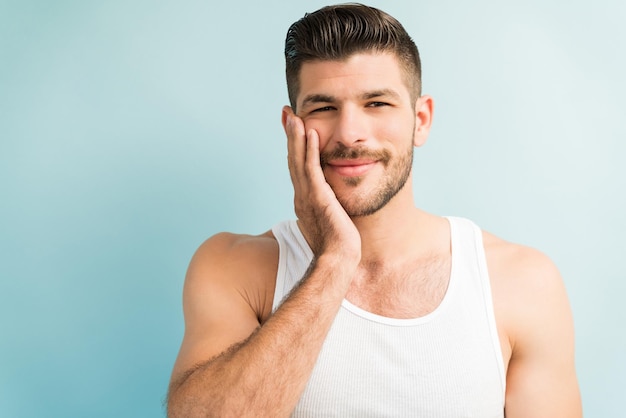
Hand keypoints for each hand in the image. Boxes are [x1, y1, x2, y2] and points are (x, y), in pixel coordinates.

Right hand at [282, 106, 360, 260]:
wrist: (337, 261)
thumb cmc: (337, 248)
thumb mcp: (330, 222)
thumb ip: (328, 210)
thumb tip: (333, 206)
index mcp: (304, 200)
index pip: (297, 168)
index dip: (294, 147)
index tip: (293, 127)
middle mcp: (301, 196)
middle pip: (292, 159)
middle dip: (290, 135)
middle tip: (287, 113)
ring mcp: (307, 197)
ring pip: (298, 161)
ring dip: (296, 137)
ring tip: (294, 116)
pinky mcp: (318, 199)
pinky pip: (312, 170)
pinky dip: (309, 152)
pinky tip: (311, 134)